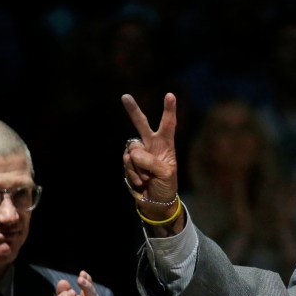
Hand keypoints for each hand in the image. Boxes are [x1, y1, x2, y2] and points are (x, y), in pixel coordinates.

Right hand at [121, 92, 178, 206]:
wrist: (155, 201)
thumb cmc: (166, 186)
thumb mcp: (166, 174)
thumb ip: (152, 162)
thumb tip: (134, 153)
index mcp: (166, 144)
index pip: (168, 124)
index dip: (169, 110)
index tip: (170, 95)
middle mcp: (151, 144)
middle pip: (141, 124)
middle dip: (133, 110)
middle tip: (125, 96)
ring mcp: (138, 152)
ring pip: (132, 151)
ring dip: (139, 168)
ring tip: (148, 178)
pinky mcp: (128, 161)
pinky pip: (126, 162)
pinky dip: (133, 173)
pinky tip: (140, 181)